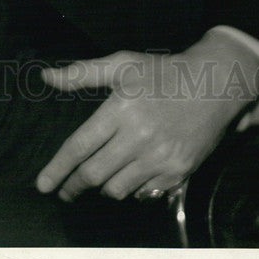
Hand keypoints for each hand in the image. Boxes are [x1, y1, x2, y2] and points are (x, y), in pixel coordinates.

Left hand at [36, 30, 258, 201]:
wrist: (215, 85)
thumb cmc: (163, 72)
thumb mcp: (123, 64)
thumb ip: (82, 73)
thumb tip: (47, 77)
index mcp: (122, 108)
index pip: (80, 147)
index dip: (57, 169)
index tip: (42, 185)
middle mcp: (139, 136)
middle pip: (94, 174)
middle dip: (73, 186)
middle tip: (64, 191)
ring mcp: (160, 157)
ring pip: (116, 189)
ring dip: (102, 187)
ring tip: (98, 179)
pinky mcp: (178, 172)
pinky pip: (143, 193)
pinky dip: (130, 189)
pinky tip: (128, 177)